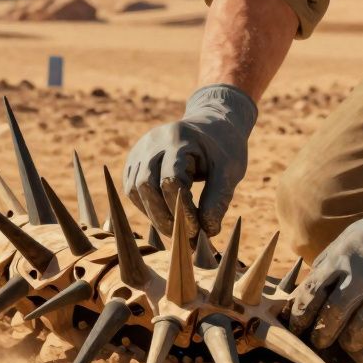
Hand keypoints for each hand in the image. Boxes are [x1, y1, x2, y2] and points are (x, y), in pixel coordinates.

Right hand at [123, 84, 256, 235]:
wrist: (212, 126)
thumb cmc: (223, 149)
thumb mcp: (230, 170)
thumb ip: (219, 199)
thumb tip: (206, 232)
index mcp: (179, 138)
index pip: (171, 181)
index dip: (182, 210)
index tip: (198, 230)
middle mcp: (153, 141)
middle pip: (146, 186)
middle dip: (164, 217)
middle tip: (186, 236)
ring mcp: (140, 149)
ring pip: (134, 189)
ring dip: (153, 215)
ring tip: (177, 229)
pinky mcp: (135, 160)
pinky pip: (131, 189)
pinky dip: (146, 206)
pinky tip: (166, 215)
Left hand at [289, 175, 362, 350]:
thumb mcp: (353, 237)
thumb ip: (329, 263)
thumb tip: (303, 295)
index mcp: (345, 256)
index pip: (311, 294)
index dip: (300, 316)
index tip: (297, 327)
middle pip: (331, 319)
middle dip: (321, 335)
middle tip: (320, 341)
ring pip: (357, 336)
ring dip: (350, 341)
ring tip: (351, 338)